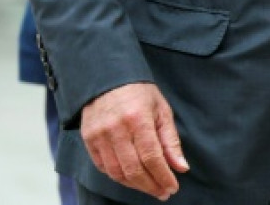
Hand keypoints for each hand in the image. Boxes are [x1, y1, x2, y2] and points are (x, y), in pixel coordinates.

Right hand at [81, 82, 189, 199]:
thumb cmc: (139, 93)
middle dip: (151, 186)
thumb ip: (170, 140)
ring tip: (149, 186)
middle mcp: (116, 128)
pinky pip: (103, 167)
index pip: (152, 158)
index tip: (172, 187)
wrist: (107, 77)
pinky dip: (118, 177)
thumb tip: (181, 168)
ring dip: (135, 185)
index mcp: (138, 118)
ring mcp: (99, 135)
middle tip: (163, 192)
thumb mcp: (161, 110)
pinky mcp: (88, 139)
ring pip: (117, 173)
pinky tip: (131, 177)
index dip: (163, 177)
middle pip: (134, 170)